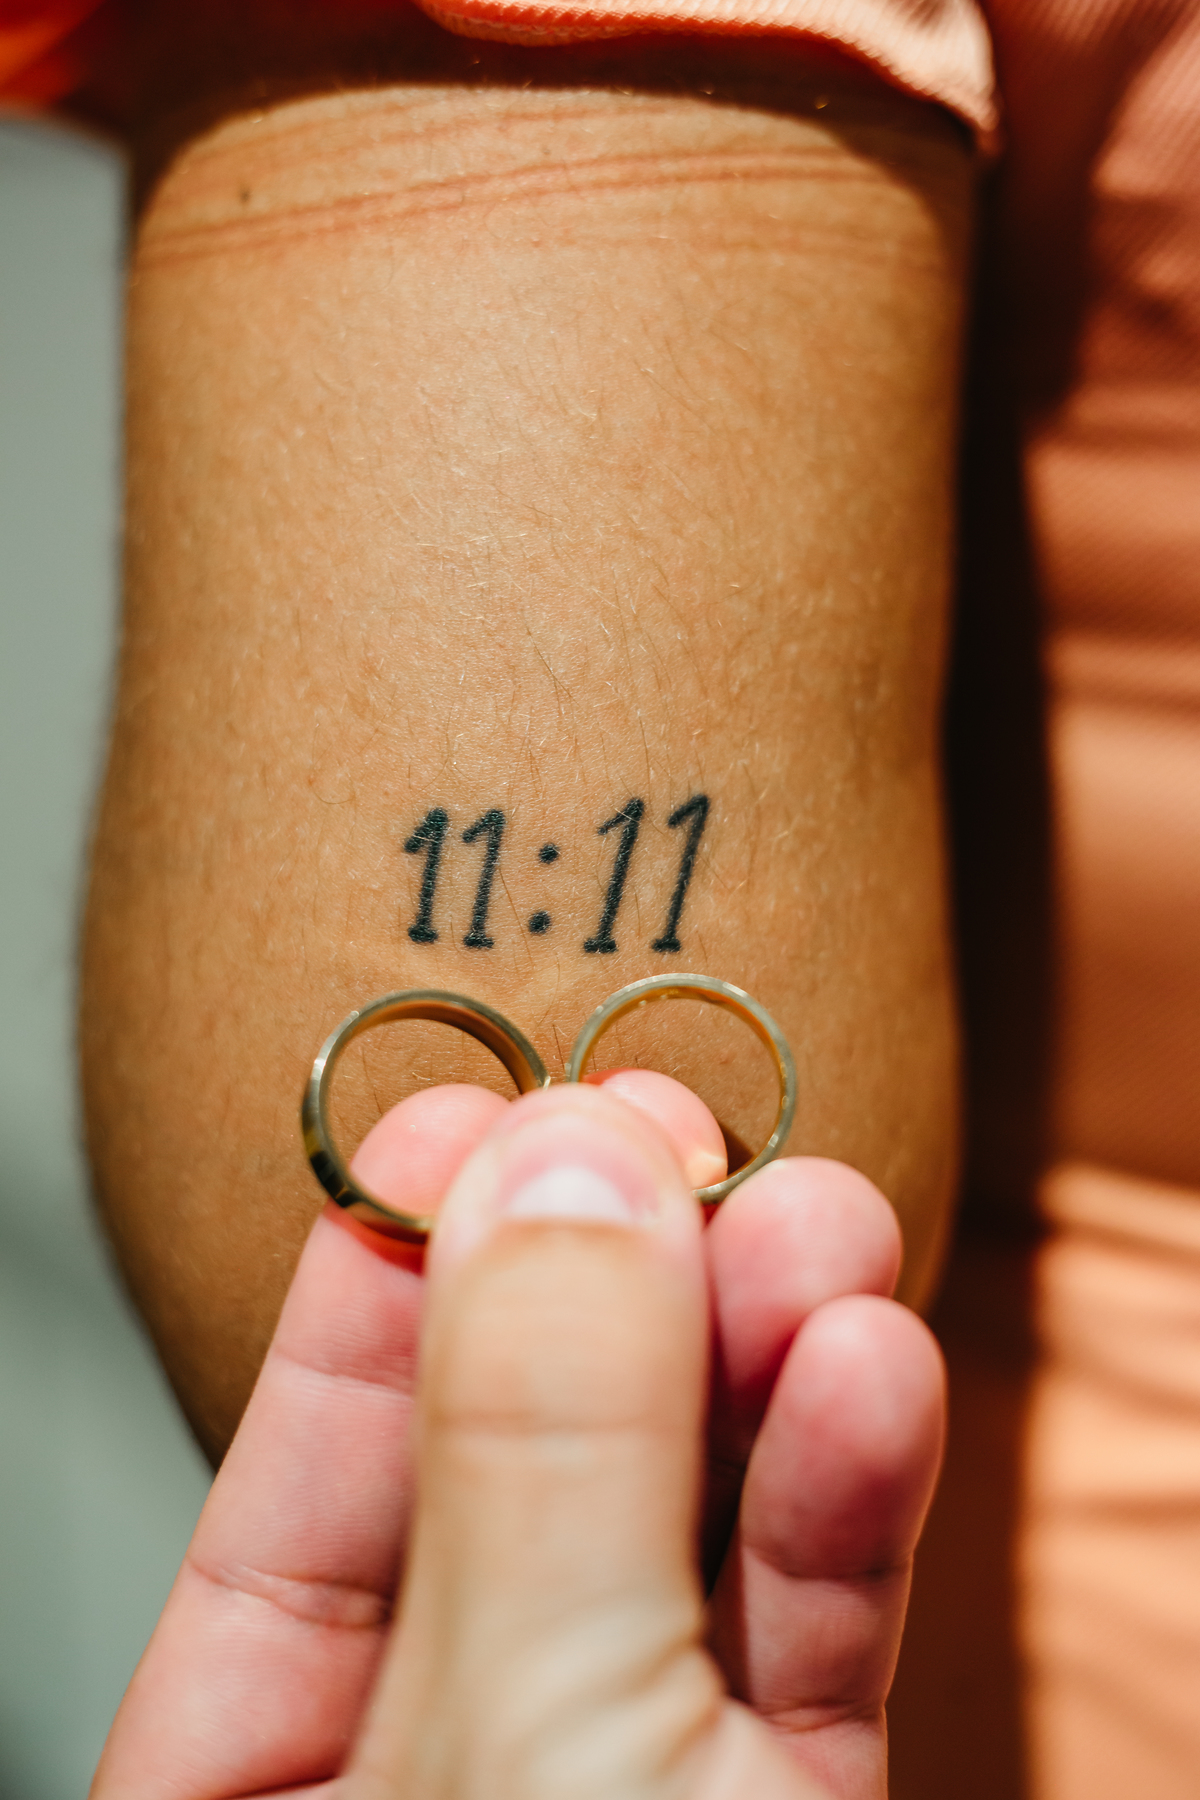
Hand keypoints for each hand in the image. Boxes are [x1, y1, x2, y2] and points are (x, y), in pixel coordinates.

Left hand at [92, 1075, 943, 1798]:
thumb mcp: (524, 1746)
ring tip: (816, 1222)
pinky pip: (803, 1647)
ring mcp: (617, 1793)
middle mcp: (432, 1780)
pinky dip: (845, 1507)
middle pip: (510, 1492)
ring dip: (763, 1368)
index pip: (289, 1503)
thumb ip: (539, 1456)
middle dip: (610, 1296)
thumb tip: (565, 1172)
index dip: (385, 1290)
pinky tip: (867, 1371)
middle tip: (673, 1136)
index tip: (478, 1118)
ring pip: (678, 1545)